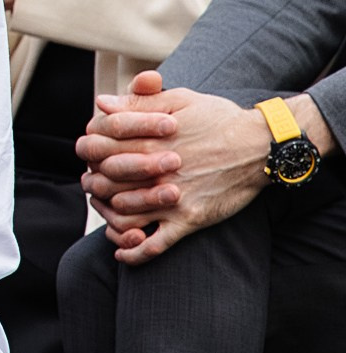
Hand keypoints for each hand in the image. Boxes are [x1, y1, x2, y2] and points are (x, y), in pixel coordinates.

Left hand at [78, 72, 271, 262]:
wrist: (261, 146)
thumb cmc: (220, 119)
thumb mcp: (178, 100)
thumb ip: (138, 102)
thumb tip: (102, 103)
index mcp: (147, 141)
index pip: (100, 152)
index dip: (91, 156)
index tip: (94, 160)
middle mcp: (156, 172)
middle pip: (106, 185)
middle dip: (95, 186)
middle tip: (94, 187)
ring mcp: (172, 199)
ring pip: (123, 215)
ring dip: (108, 217)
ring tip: (106, 213)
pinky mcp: (190, 219)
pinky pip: (154, 244)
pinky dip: (134, 252)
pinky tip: (123, 252)